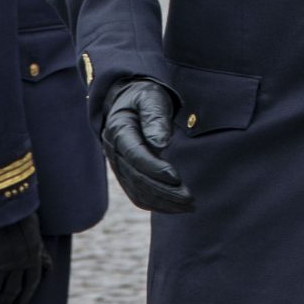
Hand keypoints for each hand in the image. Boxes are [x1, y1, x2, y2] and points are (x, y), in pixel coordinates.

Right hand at [100, 78, 194, 213]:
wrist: (129, 100)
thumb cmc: (145, 97)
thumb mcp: (151, 98)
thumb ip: (155, 119)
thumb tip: (160, 144)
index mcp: (119, 130)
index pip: (136, 156)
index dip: (156, 169)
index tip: (177, 178)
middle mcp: (113, 151)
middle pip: (137, 178)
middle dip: (164, 192)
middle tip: (190, 199)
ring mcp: (117, 165)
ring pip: (136, 192)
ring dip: (162, 202)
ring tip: (188, 206)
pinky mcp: (124, 174)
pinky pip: (136, 195)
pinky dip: (155, 204)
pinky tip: (174, 206)